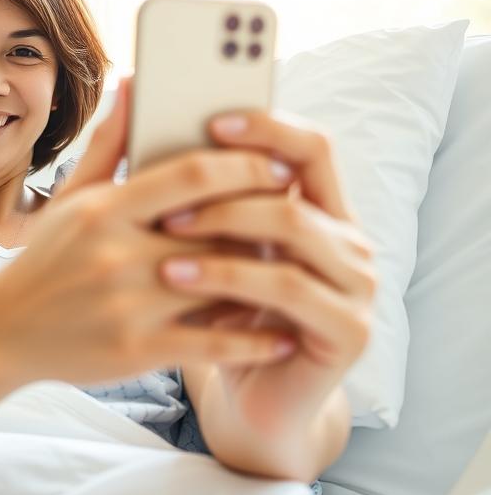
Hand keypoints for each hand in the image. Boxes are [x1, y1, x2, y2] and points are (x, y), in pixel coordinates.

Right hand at [0, 76, 303, 389]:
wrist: (3, 332)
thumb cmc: (46, 259)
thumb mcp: (72, 197)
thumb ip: (111, 143)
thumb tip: (133, 80)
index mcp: (104, 208)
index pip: (191, 174)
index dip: (244, 167)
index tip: (277, 168)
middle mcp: (116, 251)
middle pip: (217, 227)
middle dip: (266, 220)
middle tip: (301, 216)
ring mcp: (127, 303)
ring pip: (222, 285)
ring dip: (267, 279)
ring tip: (297, 271)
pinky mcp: (136, 350)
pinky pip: (214, 342)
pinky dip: (255, 338)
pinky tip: (283, 333)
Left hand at [157, 110, 376, 434]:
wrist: (250, 397)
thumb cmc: (218, 312)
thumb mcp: (201, 245)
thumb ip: (180, 182)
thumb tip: (138, 97)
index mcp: (318, 207)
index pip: (309, 144)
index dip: (267, 126)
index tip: (210, 120)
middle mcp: (346, 237)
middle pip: (297, 179)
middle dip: (227, 183)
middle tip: (167, 200)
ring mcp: (355, 283)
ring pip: (292, 229)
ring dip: (223, 228)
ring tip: (163, 240)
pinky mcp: (349, 330)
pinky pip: (290, 290)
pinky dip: (231, 279)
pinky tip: (180, 280)